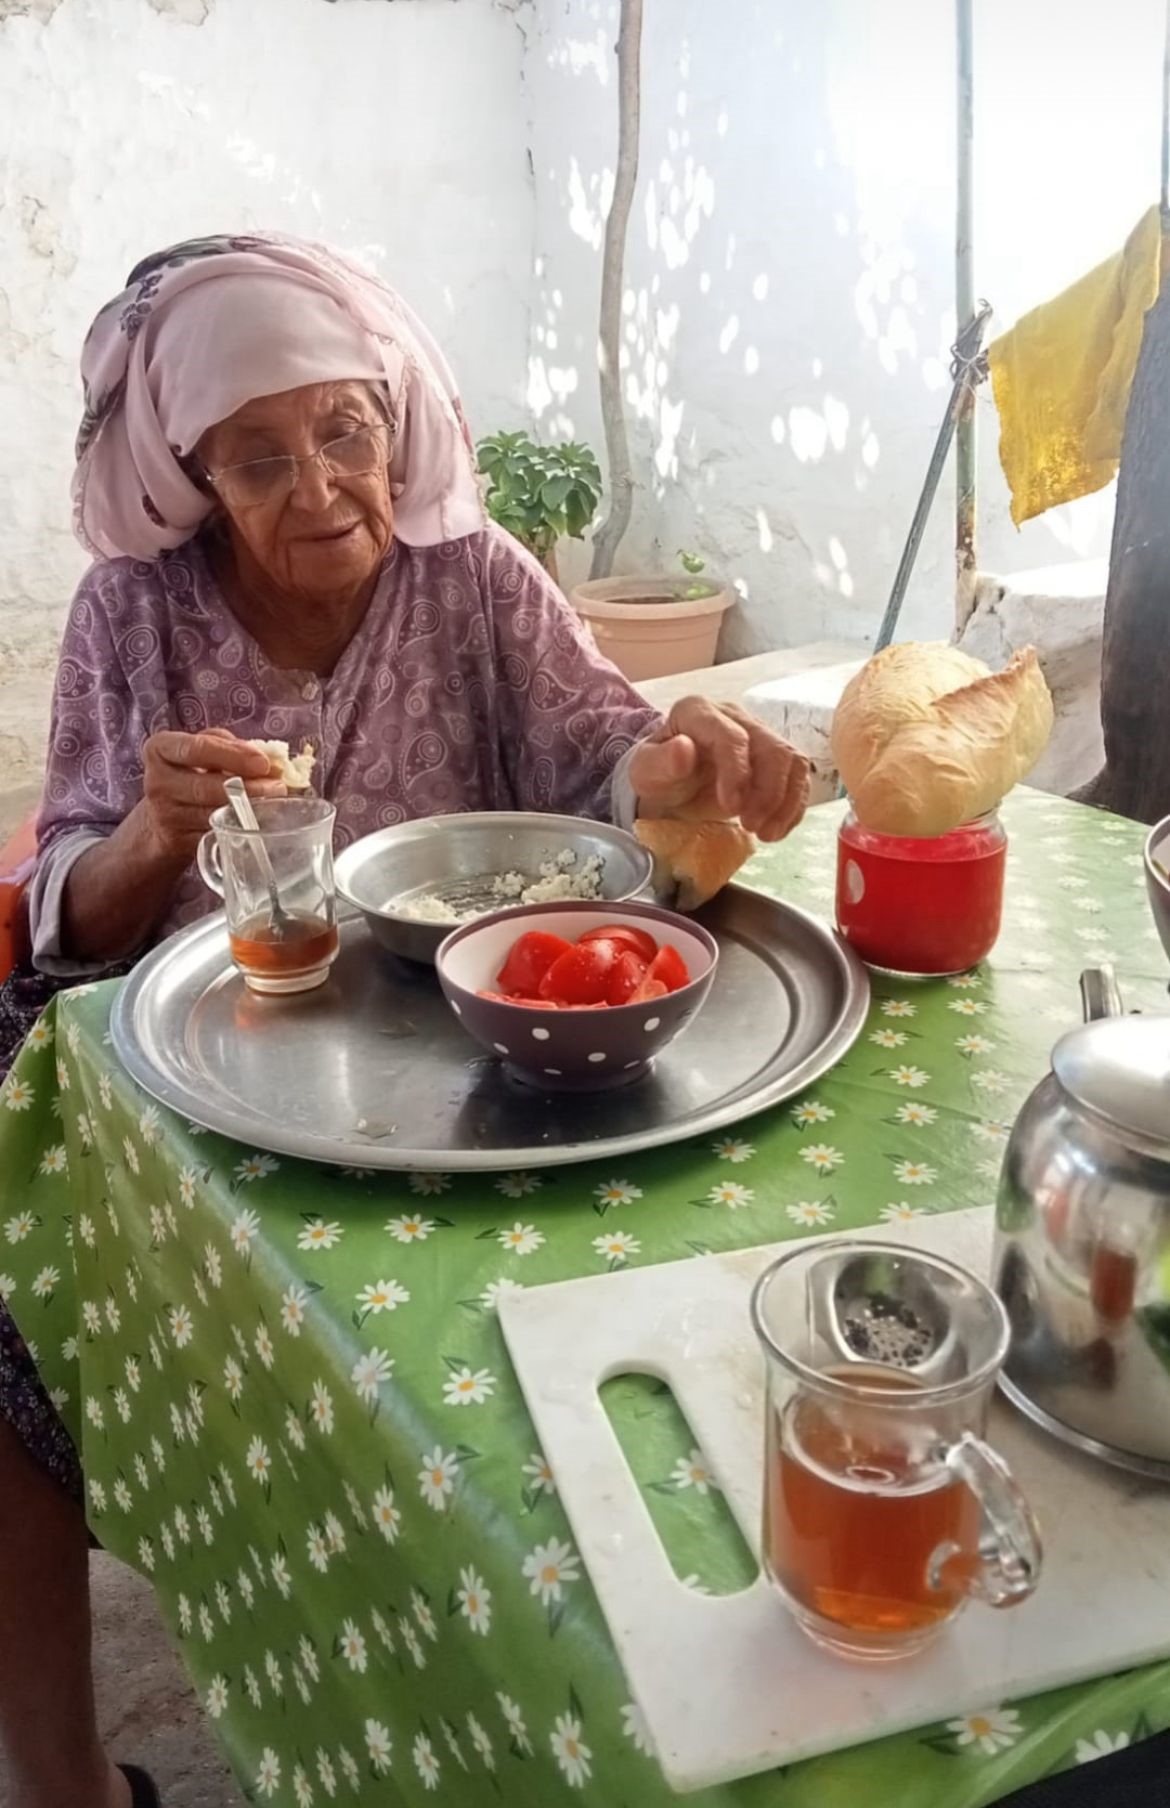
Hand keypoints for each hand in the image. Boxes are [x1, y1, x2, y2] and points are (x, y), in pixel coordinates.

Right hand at [137, 728, 285, 863]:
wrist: (159, 819)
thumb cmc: (190, 774)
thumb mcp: (202, 750)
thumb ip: (231, 747)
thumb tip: (271, 761)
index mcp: (161, 749)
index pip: (198, 749)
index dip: (234, 755)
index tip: (263, 762)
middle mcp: (157, 781)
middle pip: (206, 786)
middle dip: (248, 787)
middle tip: (278, 787)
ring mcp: (165, 814)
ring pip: (213, 814)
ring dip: (248, 809)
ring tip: (274, 803)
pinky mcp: (177, 841)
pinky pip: (215, 834)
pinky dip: (240, 828)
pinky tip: (257, 821)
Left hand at [629, 697, 808, 840]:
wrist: (669, 785)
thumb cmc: (658, 775)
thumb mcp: (645, 772)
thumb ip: (660, 761)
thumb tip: (685, 749)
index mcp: (699, 712)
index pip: (731, 736)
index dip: (737, 771)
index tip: (731, 807)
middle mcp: (734, 717)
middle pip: (771, 748)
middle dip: (767, 792)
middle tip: (750, 826)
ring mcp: (758, 735)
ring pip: (791, 761)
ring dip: (785, 802)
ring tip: (765, 833)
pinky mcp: (773, 759)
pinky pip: (798, 778)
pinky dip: (792, 807)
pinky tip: (774, 829)